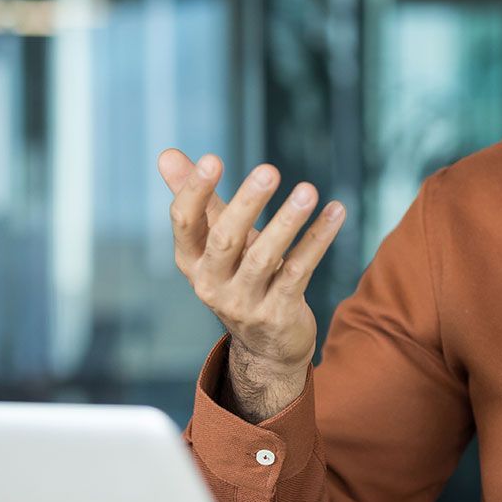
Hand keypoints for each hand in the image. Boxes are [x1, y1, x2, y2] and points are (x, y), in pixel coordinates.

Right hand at [158, 149, 346, 419]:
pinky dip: (317, 240)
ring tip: (308, 190)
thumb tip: (166, 153)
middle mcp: (211, 283)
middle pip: (225, 239)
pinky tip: (335, 211)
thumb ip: (197, 198)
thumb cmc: (238, 277)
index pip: (184, 222)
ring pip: (264, 258)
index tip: (213, 158)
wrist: (265, 347)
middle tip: (269, 170)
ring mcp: (244, 303)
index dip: (195, 191)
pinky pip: (299, 271)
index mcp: (191, 260)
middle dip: (246, 204)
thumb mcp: (214, 241)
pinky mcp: (278, 314)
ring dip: (287, 221)